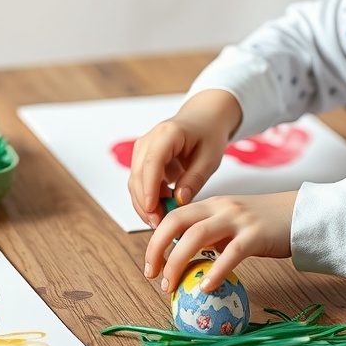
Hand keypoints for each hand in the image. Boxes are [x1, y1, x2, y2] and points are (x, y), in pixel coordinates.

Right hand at [128, 89, 241, 227]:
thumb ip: (195, 178)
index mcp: (168, 134)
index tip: (152, 209)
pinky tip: (160, 211)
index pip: (152, 162)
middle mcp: (148, 140)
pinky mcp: (141, 160)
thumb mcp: (210, 157)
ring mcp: (142, 150)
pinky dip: (147, 199)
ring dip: (144, 204)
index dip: (149, 187)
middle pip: (138, 175)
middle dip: (145, 202)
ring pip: (134, 182)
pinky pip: (139, 183)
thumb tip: (179, 200)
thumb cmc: (208, 135)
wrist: (202, 120)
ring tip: (162, 222)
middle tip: (160, 225)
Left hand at [143, 190, 297, 292]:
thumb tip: (184, 259)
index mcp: (210, 205)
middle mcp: (220, 208)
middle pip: (177, 222)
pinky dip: (215, 271)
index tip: (150, 265)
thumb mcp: (231, 224)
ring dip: (178, 261)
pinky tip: (206, 288)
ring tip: (171, 285)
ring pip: (196, 236)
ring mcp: (238, 219)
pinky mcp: (256, 235)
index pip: (173, 217)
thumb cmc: (264, 225)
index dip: (156, 240)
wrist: (302, 214)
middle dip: (158, 248)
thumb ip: (209, 235)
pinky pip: (231, 253)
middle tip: (152, 275)